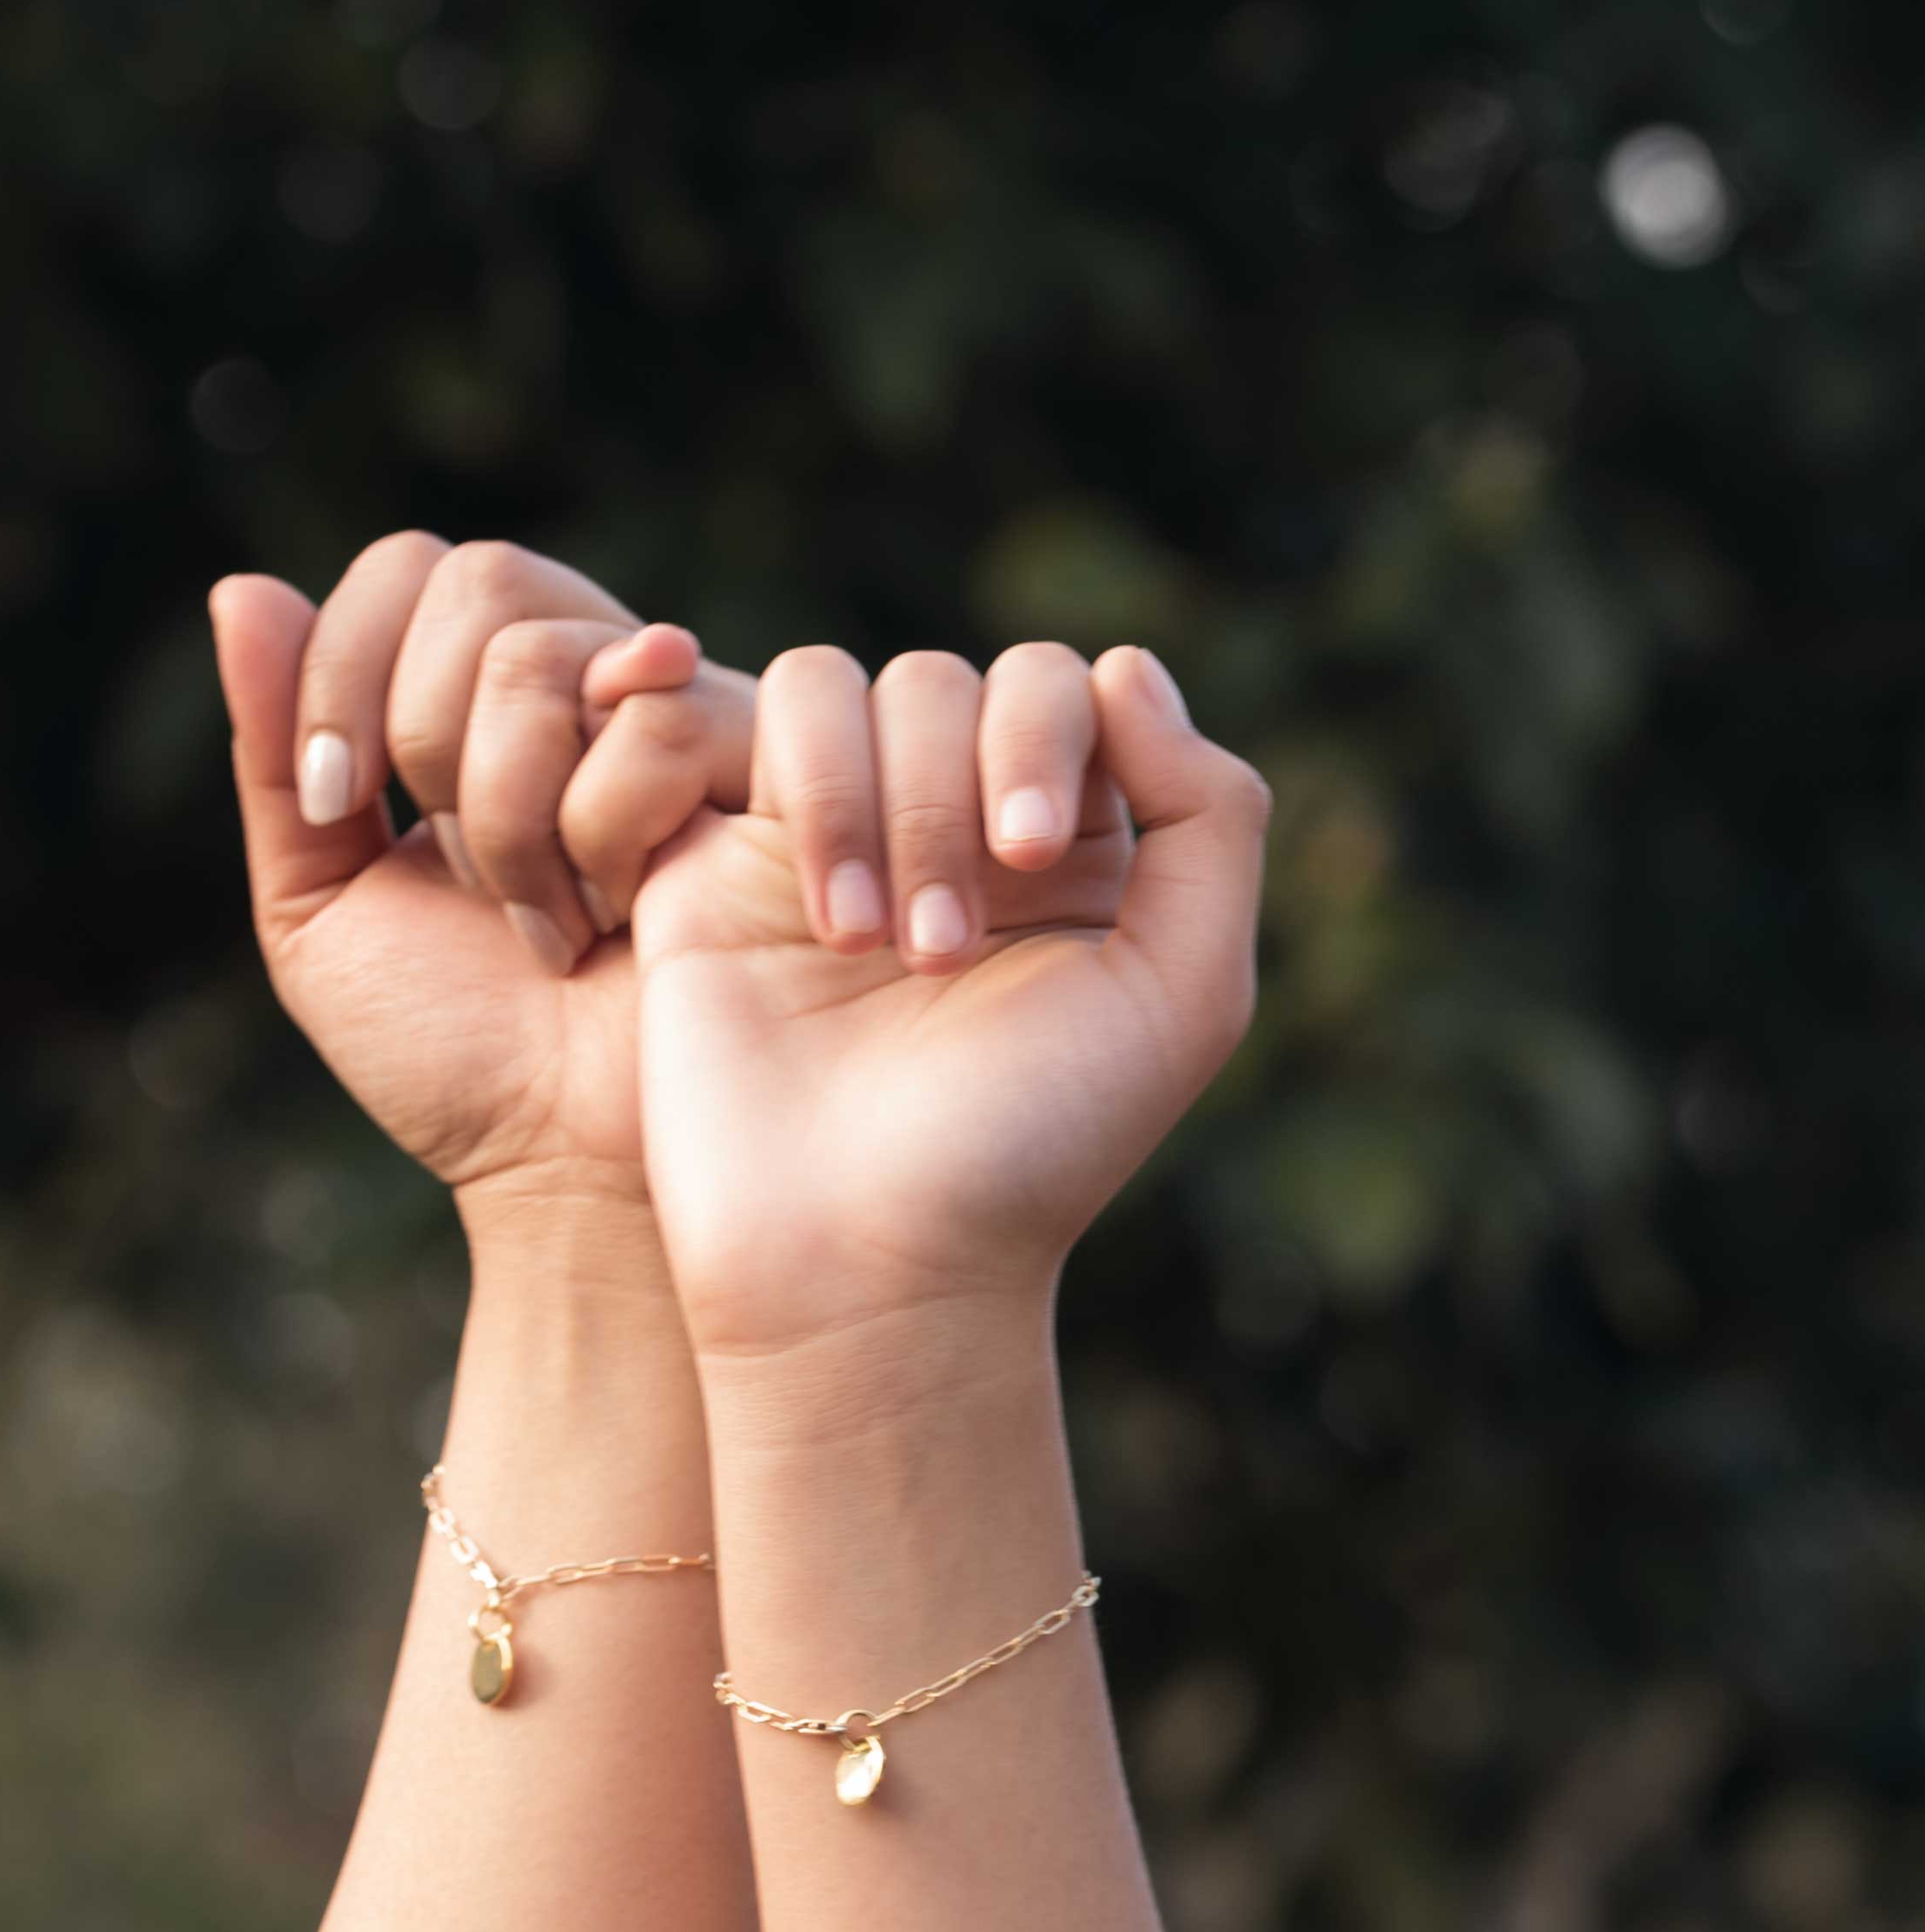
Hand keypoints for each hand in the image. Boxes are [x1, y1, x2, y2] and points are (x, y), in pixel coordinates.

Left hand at [210, 534, 751, 1221]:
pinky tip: (617, 914)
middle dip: (427, 739)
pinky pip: (648, 715)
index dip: (347, 663)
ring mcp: (674, 716)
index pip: (407, 571)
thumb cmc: (458, 1054)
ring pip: (541, 648)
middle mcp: (584, 683)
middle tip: (460, 873)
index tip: (342, 798)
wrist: (570, 1166)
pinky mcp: (752, 767)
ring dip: (506, 811)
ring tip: (545, 916)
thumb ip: (280, 756)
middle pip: (475, 579)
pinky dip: (597, 831)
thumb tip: (241, 586)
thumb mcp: (322, 907)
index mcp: (479, 701)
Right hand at [633, 643, 1271, 1356]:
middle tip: (942, 950)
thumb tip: (1123, 668)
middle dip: (949, 795)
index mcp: (1069, 847)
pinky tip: (813, 933)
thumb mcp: (1186, 993)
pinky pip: (744, 720)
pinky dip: (796, 794)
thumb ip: (1211, 817)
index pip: (1064, 687)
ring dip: (870, 805)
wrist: (863, 1263)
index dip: (1045, 736)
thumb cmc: (1033, 1148)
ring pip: (847, 687)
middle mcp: (948, 824)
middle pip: (952, 679)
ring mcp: (831, 835)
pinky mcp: (720, 859)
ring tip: (871, 955)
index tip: (1029, 855)